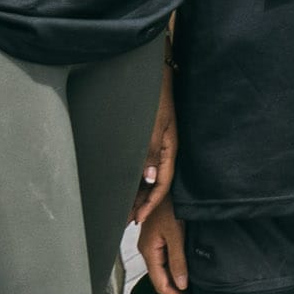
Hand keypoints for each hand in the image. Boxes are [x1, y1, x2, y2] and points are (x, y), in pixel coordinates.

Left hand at [132, 87, 177, 229]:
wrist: (156, 73)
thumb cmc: (156, 94)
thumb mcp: (154, 123)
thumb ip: (151, 150)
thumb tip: (150, 178)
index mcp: (170, 149)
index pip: (162, 184)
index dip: (150, 203)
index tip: (138, 219)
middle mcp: (165, 150)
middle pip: (155, 184)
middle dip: (142, 203)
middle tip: (126, 220)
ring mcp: (159, 144)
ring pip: (149, 176)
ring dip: (138, 193)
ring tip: (124, 208)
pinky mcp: (152, 138)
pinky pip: (144, 164)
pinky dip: (136, 178)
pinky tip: (127, 184)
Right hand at [140, 195, 191, 293]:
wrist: (166, 182)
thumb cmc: (169, 203)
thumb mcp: (175, 232)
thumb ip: (178, 259)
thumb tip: (181, 285)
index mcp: (149, 252)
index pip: (162, 285)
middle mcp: (149, 252)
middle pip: (163, 283)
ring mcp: (155, 246)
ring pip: (165, 274)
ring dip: (179, 289)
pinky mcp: (162, 240)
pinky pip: (168, 264)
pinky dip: (179, 276)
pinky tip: (188, 281)